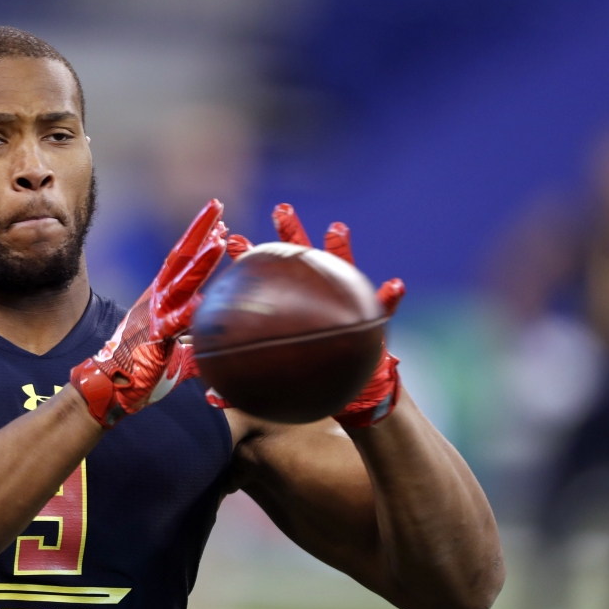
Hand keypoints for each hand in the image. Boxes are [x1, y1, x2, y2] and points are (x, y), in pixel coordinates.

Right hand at [70, 200, 227, 426]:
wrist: (108, 386)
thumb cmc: (139, 369)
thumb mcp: (172, 350)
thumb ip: (192, 343)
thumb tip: (213, 347)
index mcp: (159, 297)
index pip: (180, 259)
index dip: (197, 236)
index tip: (216, 217)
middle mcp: (156, 299)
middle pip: (181, 257)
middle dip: (200, 230)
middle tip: (217, 205)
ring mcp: (154, 315)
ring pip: (181, 282)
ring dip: (201, 260)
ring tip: (220, 238)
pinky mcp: (155, 338)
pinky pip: (176, 322)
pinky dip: (191, 312)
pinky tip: (207, 301)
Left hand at [209, 204, 404, 427]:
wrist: (350, 390)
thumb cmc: (310, 379)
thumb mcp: (275, 382)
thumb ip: (245, 388)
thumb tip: (211, 402)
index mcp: (291, 303)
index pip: (266, 275)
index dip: (249, 257)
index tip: (228, 237)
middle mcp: (318, 294)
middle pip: (301, 258)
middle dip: (291, 232)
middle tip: (280, 207)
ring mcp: (346, 299)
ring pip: (342, 267)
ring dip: (340, 247)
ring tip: (335, 227)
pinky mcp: (373, 316)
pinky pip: (385, 305)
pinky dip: (392, 295)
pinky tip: (396, 285)